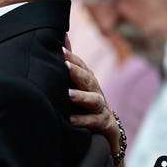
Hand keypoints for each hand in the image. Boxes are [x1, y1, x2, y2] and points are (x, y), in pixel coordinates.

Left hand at [62, 41, 121, 155]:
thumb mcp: (78, 83)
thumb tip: (62, 36)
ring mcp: (101, 107)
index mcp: (88, 81)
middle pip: (88, 79)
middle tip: (65, 66)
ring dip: (81, 97)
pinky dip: (84, 120)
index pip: (81, 66)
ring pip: (94, 100)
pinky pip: (94, 121)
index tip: (60, 50)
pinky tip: (71, 120)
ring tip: (68, 95)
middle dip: (77, 72)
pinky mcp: (104, 124)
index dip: (72, 57)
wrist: (107, 130)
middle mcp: (96, 91)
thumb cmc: (86, 103)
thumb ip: (71, 62)